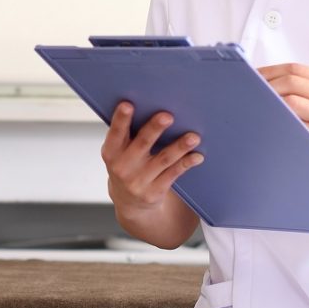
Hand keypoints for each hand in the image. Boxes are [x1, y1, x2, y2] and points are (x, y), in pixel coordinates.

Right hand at [101, 103, 203, 219]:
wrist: (130, 203)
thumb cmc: (127, 166)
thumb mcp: (119, 153)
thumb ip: (129, 134)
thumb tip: (152, 105)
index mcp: (111, 152)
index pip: (115, 133)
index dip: (120, 119)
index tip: (127, 104)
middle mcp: (123, 167)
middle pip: (142, 144)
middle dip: (154, 129)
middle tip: (167, 116)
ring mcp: (139, 181)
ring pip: (163, 160)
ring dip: (179, 147)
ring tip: (193, 136)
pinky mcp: (155, 192)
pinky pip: (173, 174)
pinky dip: (186, 163)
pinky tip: (197, 155)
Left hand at [258, 62, 308, 173]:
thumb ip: (302, 87)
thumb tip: (262, 79)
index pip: (296, 69)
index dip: (270, 70)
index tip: (251, 75)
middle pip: (291, 83)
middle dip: (266, 85)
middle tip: (249, 92)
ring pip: (291, 102)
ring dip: (269, 103)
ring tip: (256, 107)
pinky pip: (294, 125)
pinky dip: (278, 122)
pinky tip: (269, 123)